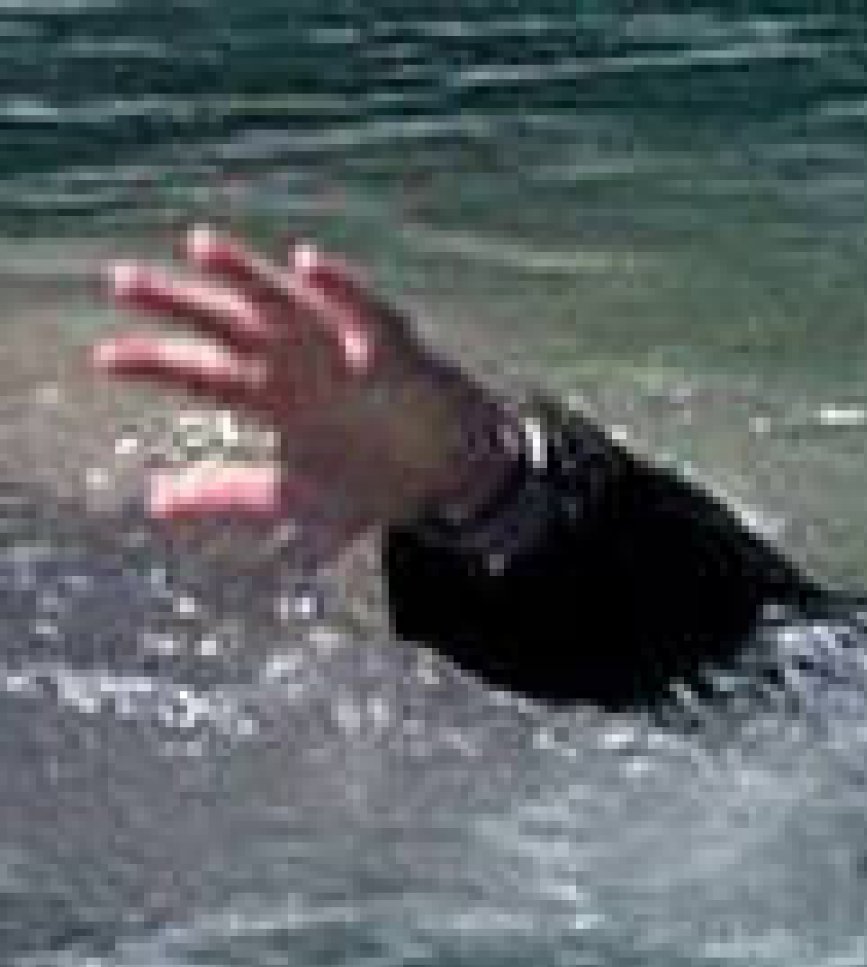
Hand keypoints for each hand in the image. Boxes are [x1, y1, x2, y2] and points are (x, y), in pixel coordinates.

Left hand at [92, 226, 518, 559]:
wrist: (445, 481)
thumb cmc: (371, 481)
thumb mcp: (290, 499)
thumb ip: (227, 495)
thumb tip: (156, 502)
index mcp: (272, 398)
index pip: (202, 373)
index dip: (155, 363)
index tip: (106, 360)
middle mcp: (298, 365)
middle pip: (227, 325)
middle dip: (178, 303)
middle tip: (123, 283)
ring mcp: (341, 350)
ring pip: (286, 303)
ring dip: (245, 275)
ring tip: (200, 248)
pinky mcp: (390, 348)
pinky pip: (364, 310)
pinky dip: (339, 289)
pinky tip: (307, 265)